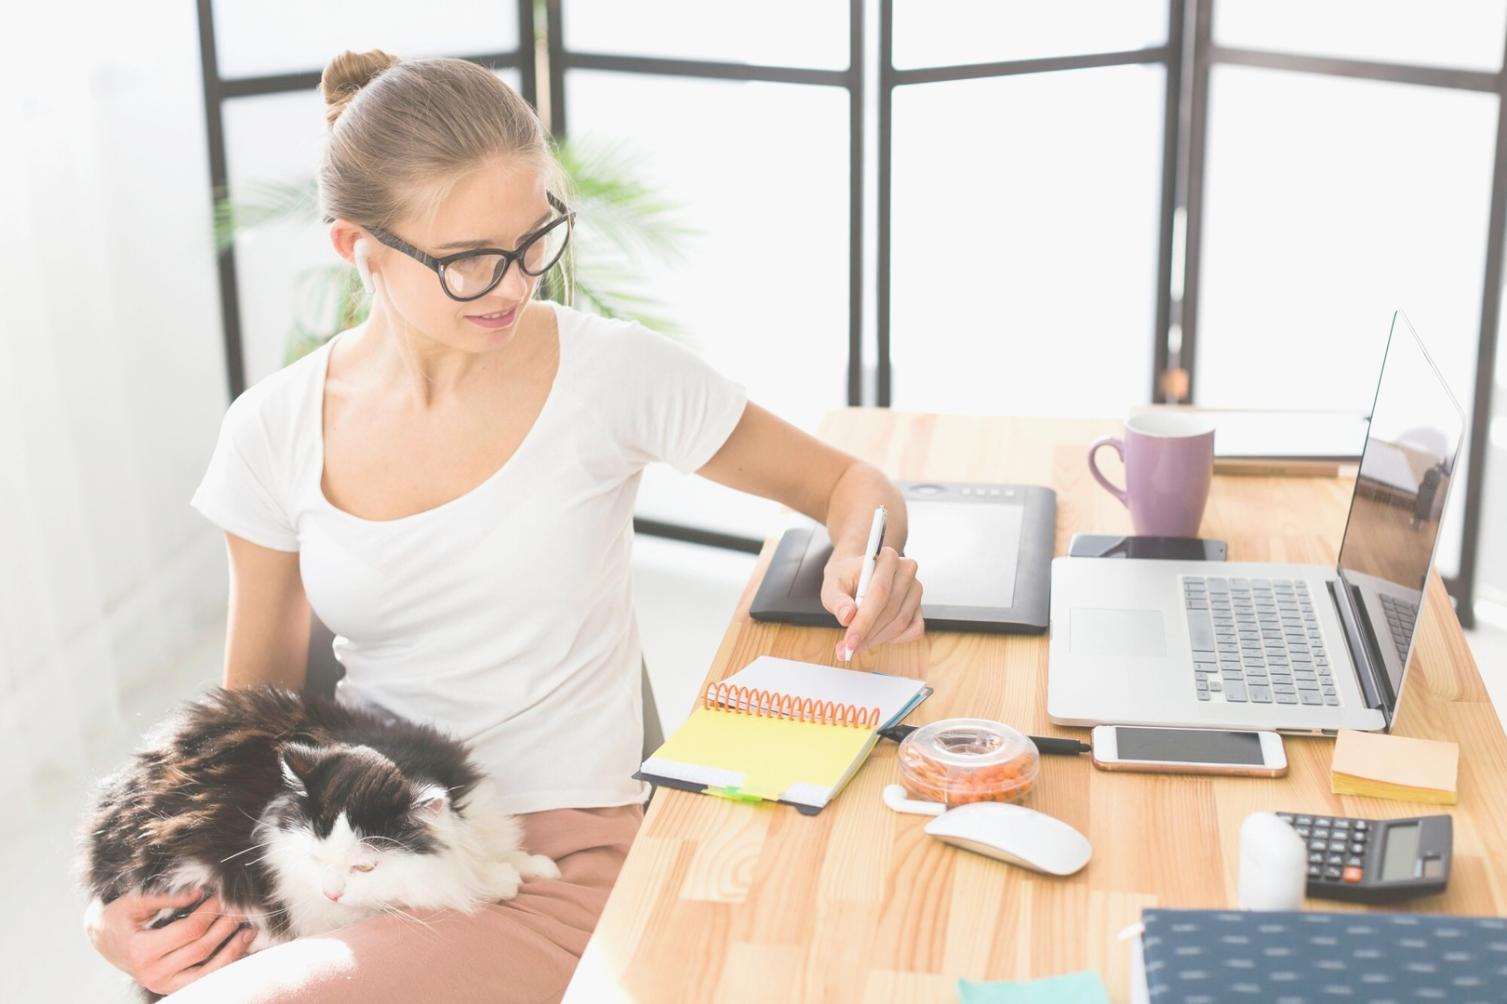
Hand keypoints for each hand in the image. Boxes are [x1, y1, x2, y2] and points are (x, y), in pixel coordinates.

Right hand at [86, 888, 254, 995]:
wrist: (103, 937)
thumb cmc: (118, 915)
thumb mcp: (133, 901)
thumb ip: (165, 896)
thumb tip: (199, 891)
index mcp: (142, 951)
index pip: (189, 930)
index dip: (210, 911)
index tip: (223, 894)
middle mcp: (152, 973)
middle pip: (201, 949)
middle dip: (225, 927)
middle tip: (241, 907)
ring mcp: (162, 984)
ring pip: (207, 971)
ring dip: (232, 950)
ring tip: (249, 929)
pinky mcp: (170, 987)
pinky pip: (203, 979)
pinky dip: (224, 965)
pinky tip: (239, 948)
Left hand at [822, 545, 924, 659]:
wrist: (858, 575)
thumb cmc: (846, 578)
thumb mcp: (832, 585)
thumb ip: (837, 600)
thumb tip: (847, 616)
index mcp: (887, 558)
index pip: (879, 593)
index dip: (864, 620)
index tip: (850, 641)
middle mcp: (906, 570)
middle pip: (890, 609)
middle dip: (868, 634)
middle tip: (849, 648)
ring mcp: (915, 589)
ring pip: (901, 622)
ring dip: (878, 638)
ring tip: (857, 645)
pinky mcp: (919, 606)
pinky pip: (913, 629)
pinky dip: (894, 639)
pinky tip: (876, 637)